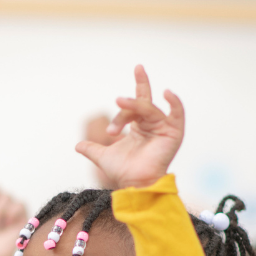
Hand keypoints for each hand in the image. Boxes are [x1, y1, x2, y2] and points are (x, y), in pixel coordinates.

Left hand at [74, 65, 184, 189]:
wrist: (134, 185)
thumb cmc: (124, 172)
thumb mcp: (103, 157)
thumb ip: (92, 149)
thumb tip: (77, 146)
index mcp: (140, 127)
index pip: (137, 103)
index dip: (135, 90)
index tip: (133, 76)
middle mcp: (152, 124)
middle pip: (143, 102)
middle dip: (141, 83)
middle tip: (135, 71)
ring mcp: (164, 128)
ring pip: (148, 109)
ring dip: (132, 107)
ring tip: (118, 103)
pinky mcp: (173, 133)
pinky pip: (177, 114)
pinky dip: (174, 102)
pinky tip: (166, 93)